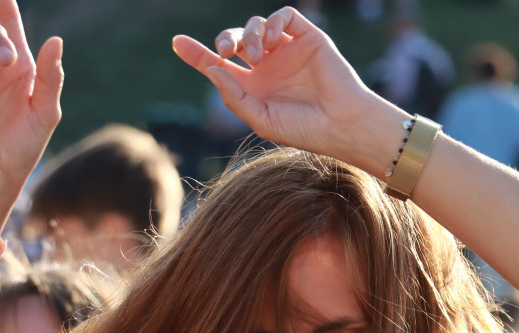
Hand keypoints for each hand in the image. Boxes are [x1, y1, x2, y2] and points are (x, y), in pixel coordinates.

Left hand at [172, 7, 385, 161]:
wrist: (341, 123)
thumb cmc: (304, 129)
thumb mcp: (261, 119)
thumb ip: (233, 96)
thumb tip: (211, 69)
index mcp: (254, 87)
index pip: (220, 65)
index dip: (197, 54)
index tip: (176, 42)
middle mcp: (269, 66)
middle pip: (235, 39)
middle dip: (224, 40)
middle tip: (225, 52)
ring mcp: (288, 50)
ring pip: (257, 25)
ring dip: (251, 35)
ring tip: (259, 55)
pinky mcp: (308, 37)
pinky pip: (284, 16)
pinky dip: (274, 23)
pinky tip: (274, 41)